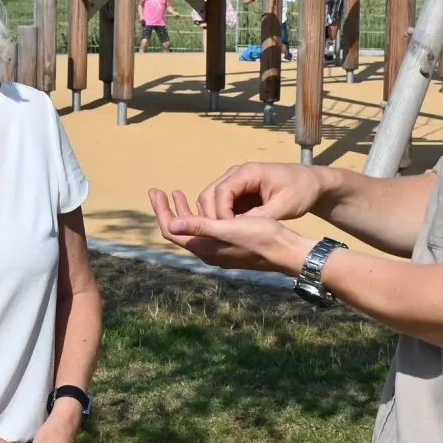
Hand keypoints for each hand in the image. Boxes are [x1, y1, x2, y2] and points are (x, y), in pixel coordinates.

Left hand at [149, 188, 312, 273]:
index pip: (172, 230)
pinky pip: (206, 229)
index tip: (156, 192)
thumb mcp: (228, 228)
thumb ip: (199, 226)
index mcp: (204, 247)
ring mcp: (218, 250)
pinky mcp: (229, 245)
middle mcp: (208, 251)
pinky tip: (205, 205)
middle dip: (169, 209)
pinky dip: (199, 215)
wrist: (287, 251)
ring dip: (184, 211)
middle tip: (159, 191)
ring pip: (193, 229)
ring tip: (178, 194)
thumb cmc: (260, 237)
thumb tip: (171, 224)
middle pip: (179, 230)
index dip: (161, 210)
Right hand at [192, 162, 324, 222]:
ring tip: (225, 235)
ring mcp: (236, 182)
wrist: (313, 183)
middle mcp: (237, 174)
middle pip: (209, 194)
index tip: (227, 231)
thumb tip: (238, 230)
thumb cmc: (302, 191)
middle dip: (211, 216)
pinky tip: (230, 231)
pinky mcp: (238, 191)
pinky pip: (221, 203)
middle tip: (221, 236)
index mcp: (248, 172)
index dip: (220, 213)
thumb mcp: (284, 206)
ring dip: (214, 217)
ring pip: (211, 199)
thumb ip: (260, 216)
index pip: (221, 191)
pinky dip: (221, 217)